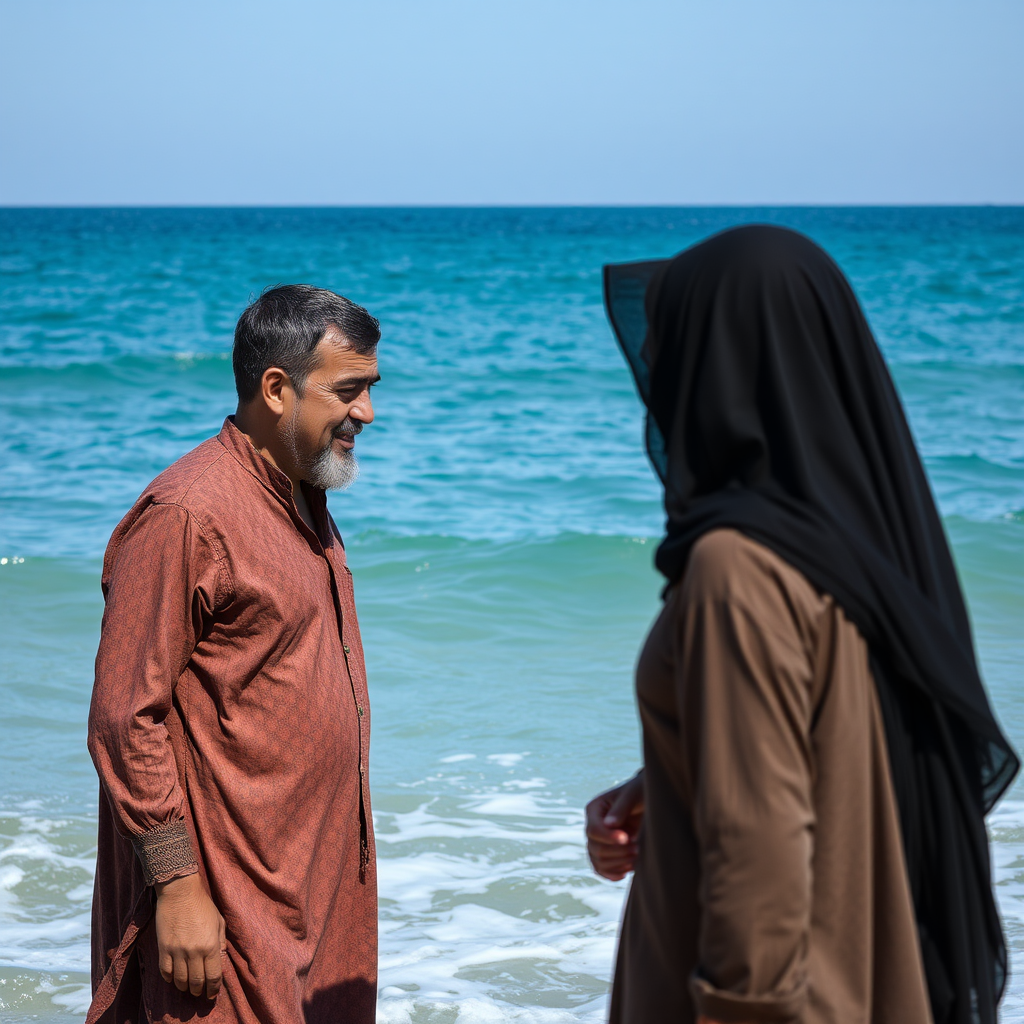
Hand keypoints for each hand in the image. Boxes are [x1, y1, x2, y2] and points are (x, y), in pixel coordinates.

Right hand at [154, 873, 225, 999]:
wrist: (180, 892)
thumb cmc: (203, 905)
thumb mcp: (219, 921)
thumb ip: (221, 942)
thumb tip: (221, 959)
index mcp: (211, 945)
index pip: (213, 976)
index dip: (213, 989)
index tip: (212, 995)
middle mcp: (195, 952)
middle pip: (196, 982)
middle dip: (199, 991)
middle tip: (200, 993)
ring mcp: (177, 951)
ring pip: (180, 980)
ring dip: (184, 987)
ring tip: (187, 987)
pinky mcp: (164, 948)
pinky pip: (165, 971)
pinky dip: (169, 979)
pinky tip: (173, 978)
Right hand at [585, 771, 644, 880]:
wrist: (650, 802)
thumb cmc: (640, 793)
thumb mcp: (633, 795)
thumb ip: (621, 808)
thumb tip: (609, 824)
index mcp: (594, 810)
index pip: (593, 830)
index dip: (608, 838)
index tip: (627, 838)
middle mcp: (593, 827)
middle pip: (595, 849)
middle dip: (618, 852)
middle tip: (638, 848)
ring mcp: (599, 842)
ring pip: (598, 862)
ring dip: (618, 864)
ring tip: (637, 857)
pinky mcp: (607, 853)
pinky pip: (603, 870)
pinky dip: (614, 873)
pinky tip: (628, 870)